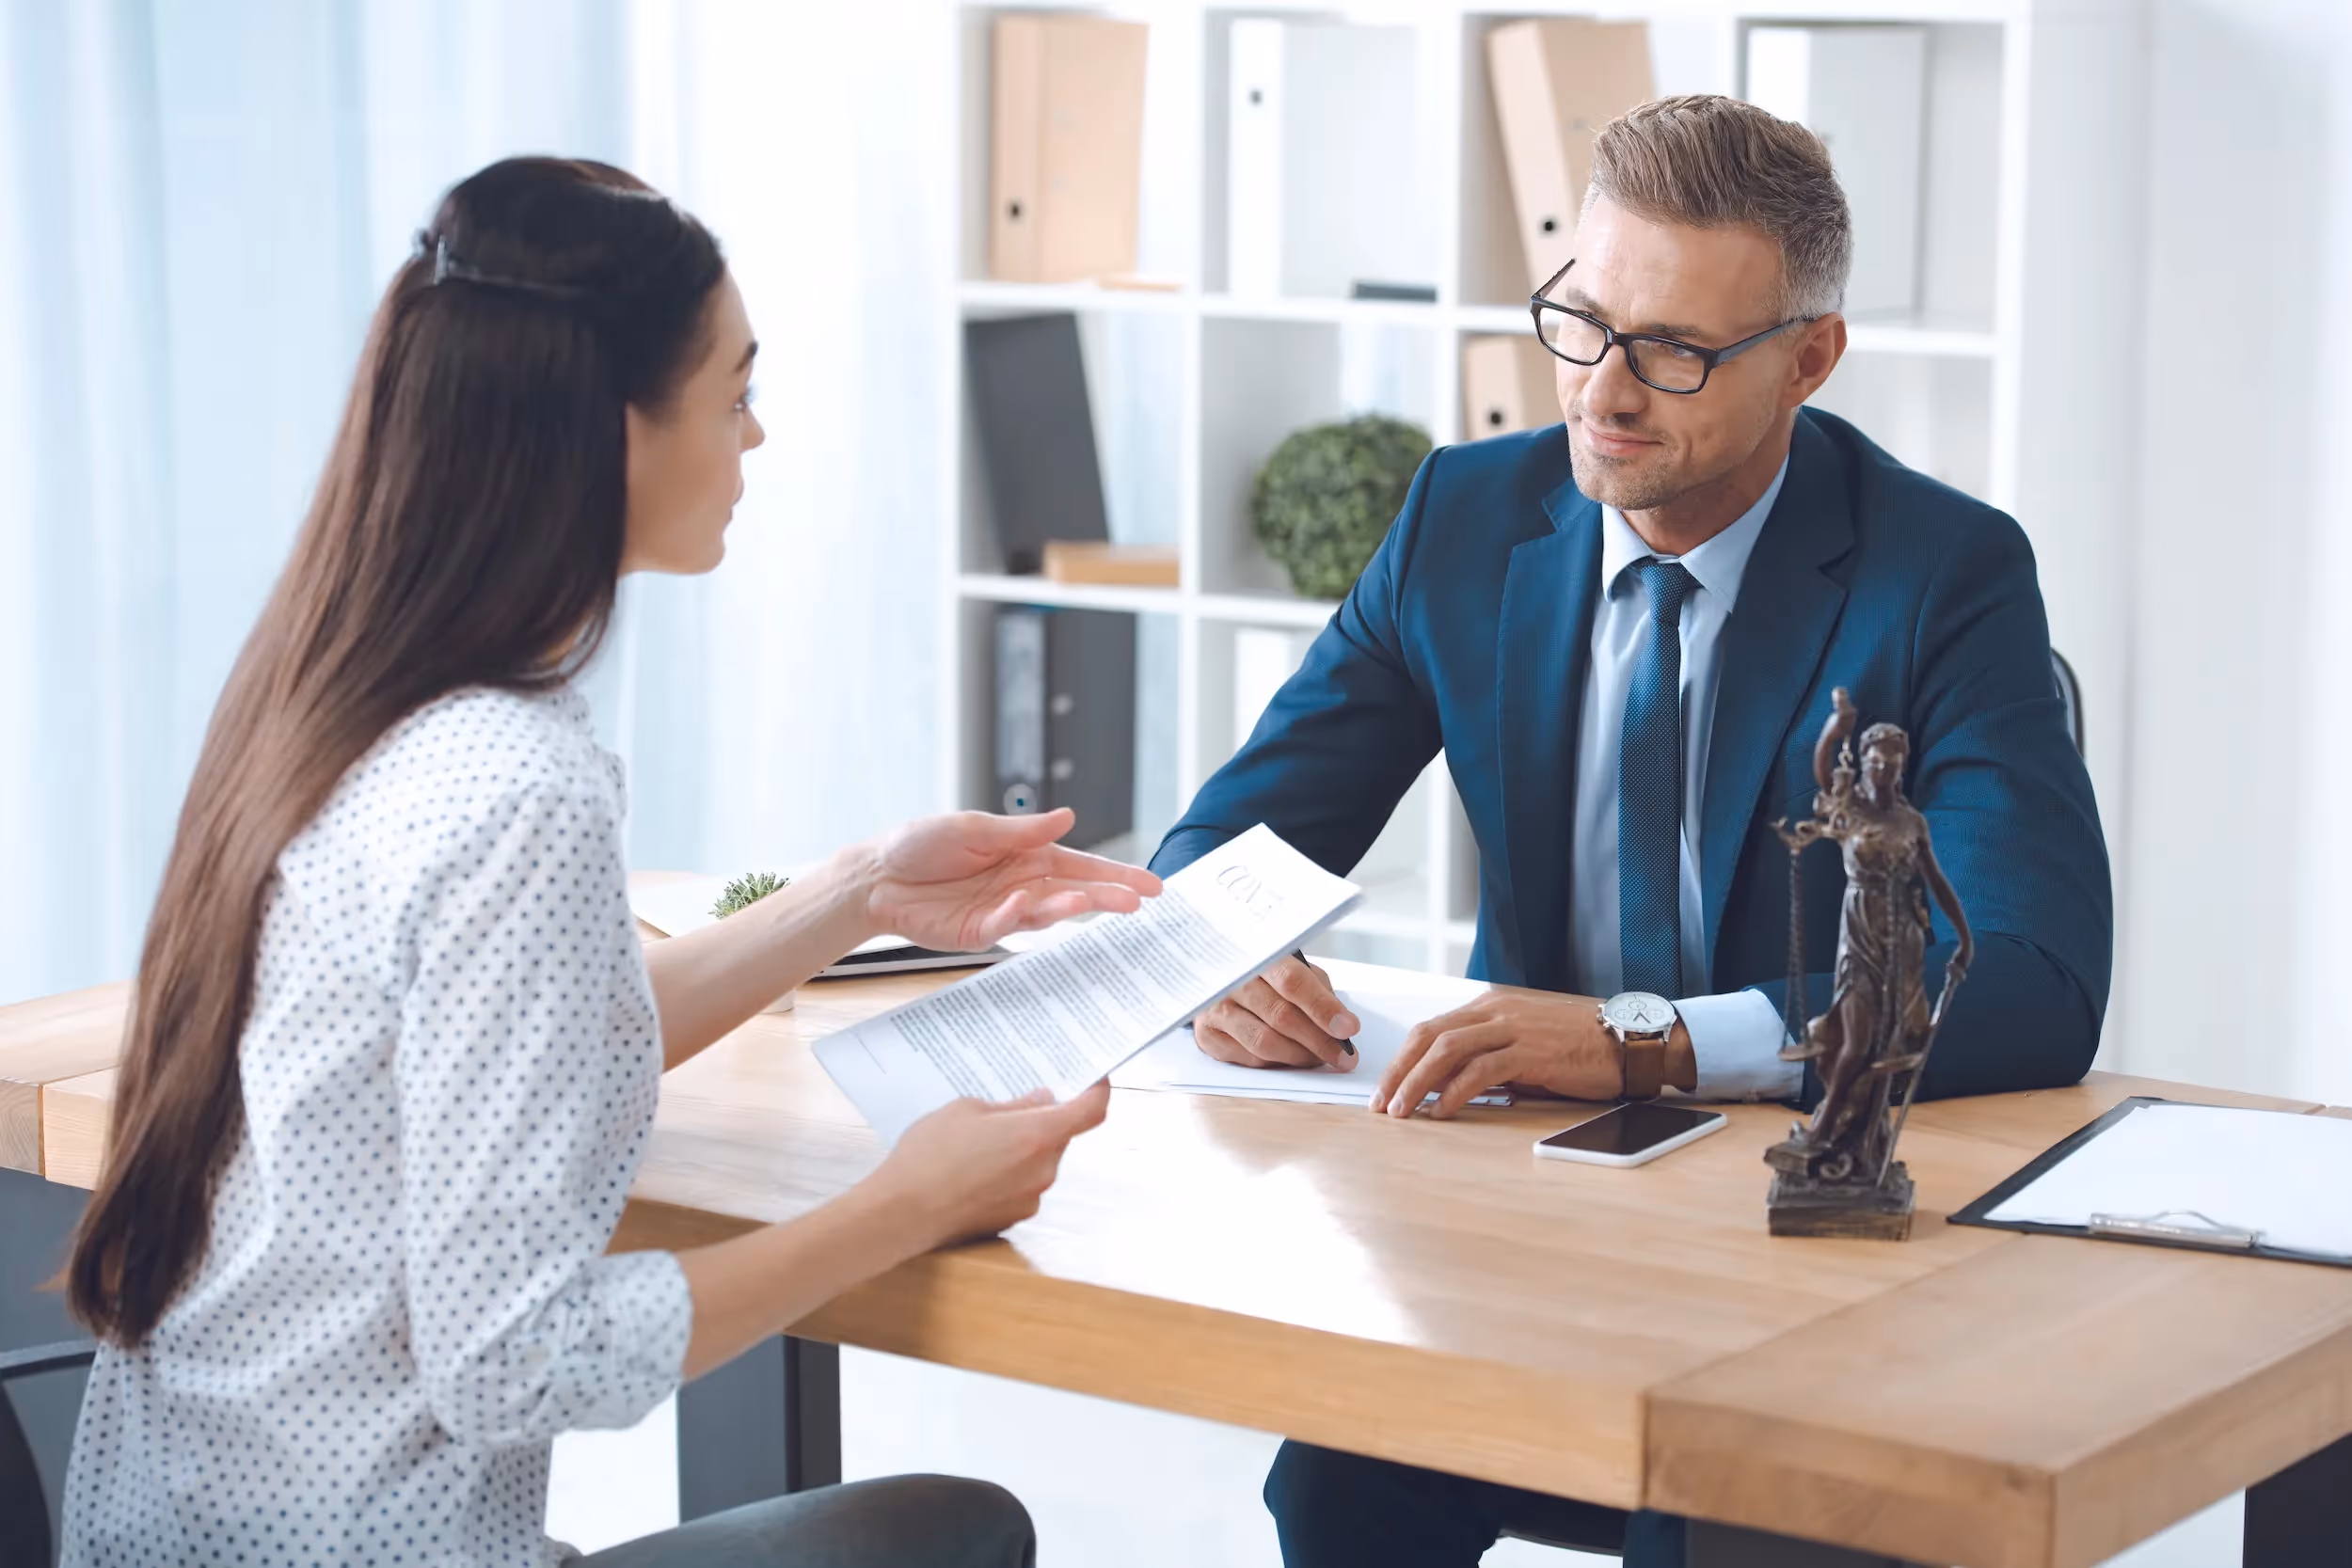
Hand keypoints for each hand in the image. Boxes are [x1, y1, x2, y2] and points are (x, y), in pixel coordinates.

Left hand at [855, 808, 1159, 951]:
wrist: (877, 875)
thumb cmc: (922, 844)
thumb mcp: (973, 826)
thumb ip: (1022, 830)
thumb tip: (1067, 816)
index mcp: (1026, 855)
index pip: (1081, 864)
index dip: (1116, 874)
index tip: (1150, 884)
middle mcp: (1021, 884)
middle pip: (1074, 892)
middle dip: (1108, 896)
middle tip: (1139, 902)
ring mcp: (1002, 911)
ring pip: (1046, 913)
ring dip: (1069, 908)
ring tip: (1093, 901)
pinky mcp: (977, 933)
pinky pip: (1004, 927)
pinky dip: (1015, 914)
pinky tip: (1022, 901)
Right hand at [862, 1082, 1112, 1247]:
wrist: (901, 1213)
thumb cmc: (929, 1156)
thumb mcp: (967, 1110)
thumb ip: (1012, 1106)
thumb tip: (1041, 1101)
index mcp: (1037, 1135)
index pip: (1091, 1111)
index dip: (1097, 1091)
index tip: (1093, 1079)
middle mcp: (1043, 1170)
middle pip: (1061, 1136)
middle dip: (1041, 1120)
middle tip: (1009, 1108)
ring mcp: (1031, 1198)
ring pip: (1040, 1161)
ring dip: (1023, 1148)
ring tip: (979, 1142)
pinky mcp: (1014, 1219)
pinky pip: (1023, 1185)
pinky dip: (1009, 1173)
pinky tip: (974, 1169)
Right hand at [1191, 954, 1359, 1070]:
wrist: (1214, 976)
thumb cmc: (1263, 974)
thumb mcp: (1292, 967)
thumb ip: (1316, 990)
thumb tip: (1342, 1023)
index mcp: (1257, 955)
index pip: (1293, 982)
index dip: (1323, 1007)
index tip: (1349, 1028)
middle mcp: (1231, 980)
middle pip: (1281, 1016)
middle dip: (1319, 1041)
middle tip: (1343, 1057)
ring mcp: (1214, 1008)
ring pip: (1264, 1042)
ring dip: (1299, 1056)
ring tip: (1320, 1059)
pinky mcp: (1206, 1035)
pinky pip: (1248, 1058)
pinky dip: (1276, 1064)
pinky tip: (1291, 1060)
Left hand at [1373, 988, 1630, 1118]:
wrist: (1628, 1041)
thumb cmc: (1578, 1047)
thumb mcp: (1523, 1047)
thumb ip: (1487, 1060)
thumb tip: (1449, 1088)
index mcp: (1490, 1007)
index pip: (1431, 1028)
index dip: (1403, 1059)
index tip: (1386, 1087)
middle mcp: (1496, 1011)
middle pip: (1429, 1036)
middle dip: (1398, 1071)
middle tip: (1381, 1103)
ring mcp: (1513, 1028)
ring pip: (1447, 1050)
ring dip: (1417, 1082)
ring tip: (1401, 1111)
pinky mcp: (1531, 1051)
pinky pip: (1481, 1070)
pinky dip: (1454, 1091)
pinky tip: (1441, 1111)